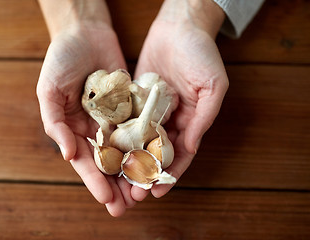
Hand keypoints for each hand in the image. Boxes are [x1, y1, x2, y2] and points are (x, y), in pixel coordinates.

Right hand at [36, 0, 139, 215]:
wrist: (85, 32)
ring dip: (135, 171)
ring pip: (127, 150)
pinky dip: (147, 143)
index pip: (86, 161)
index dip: (95, 181)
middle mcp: (96, 128)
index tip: (107, 200)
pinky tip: (157, 158)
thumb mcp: (48, 90)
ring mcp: (115, 118)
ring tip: (146, 190)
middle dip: (117, 185)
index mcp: (74, 129)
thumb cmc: (61, 59)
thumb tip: (67, 155)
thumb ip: (55, 123)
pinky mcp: (131, 106)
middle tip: (128, 206)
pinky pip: (140, 127)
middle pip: (109, 162)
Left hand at [134, 0, 228, 197]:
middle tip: (132, 195)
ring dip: (129, 162)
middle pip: (156, 153)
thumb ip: (203, 118)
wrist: (179, 26)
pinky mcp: (134, 99)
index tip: (157, 193)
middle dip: (145, 174)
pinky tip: (108, 151)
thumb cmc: (201, 53)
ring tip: (117, 181)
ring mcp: (150, 110)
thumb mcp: (213, 86)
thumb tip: (192, 148)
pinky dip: (119, 136)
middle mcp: (169, 120)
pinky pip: (126, 120)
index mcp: (190, 121)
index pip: (179, 155)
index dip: (169, 174)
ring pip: (138, 142)